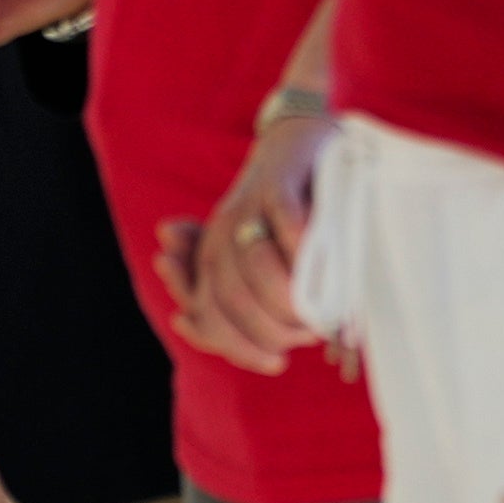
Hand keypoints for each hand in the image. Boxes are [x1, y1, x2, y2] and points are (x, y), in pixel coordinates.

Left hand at [170, 100, 338, 370]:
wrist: (301, 139)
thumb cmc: (283, 213)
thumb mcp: (254, 259)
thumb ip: (223, 293)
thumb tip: (181, 321)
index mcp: (211, 253)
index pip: (208, 313)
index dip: (237, 346)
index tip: (275, 363)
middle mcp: (222, 232)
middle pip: (228, 297)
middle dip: (268, 329)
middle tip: (303, 337)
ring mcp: (249, 206)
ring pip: (253, 266)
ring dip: (286, 297)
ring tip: (317, 310)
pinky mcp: (279, 181)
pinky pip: (285, 221)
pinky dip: (302, 248)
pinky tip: (322, 268)